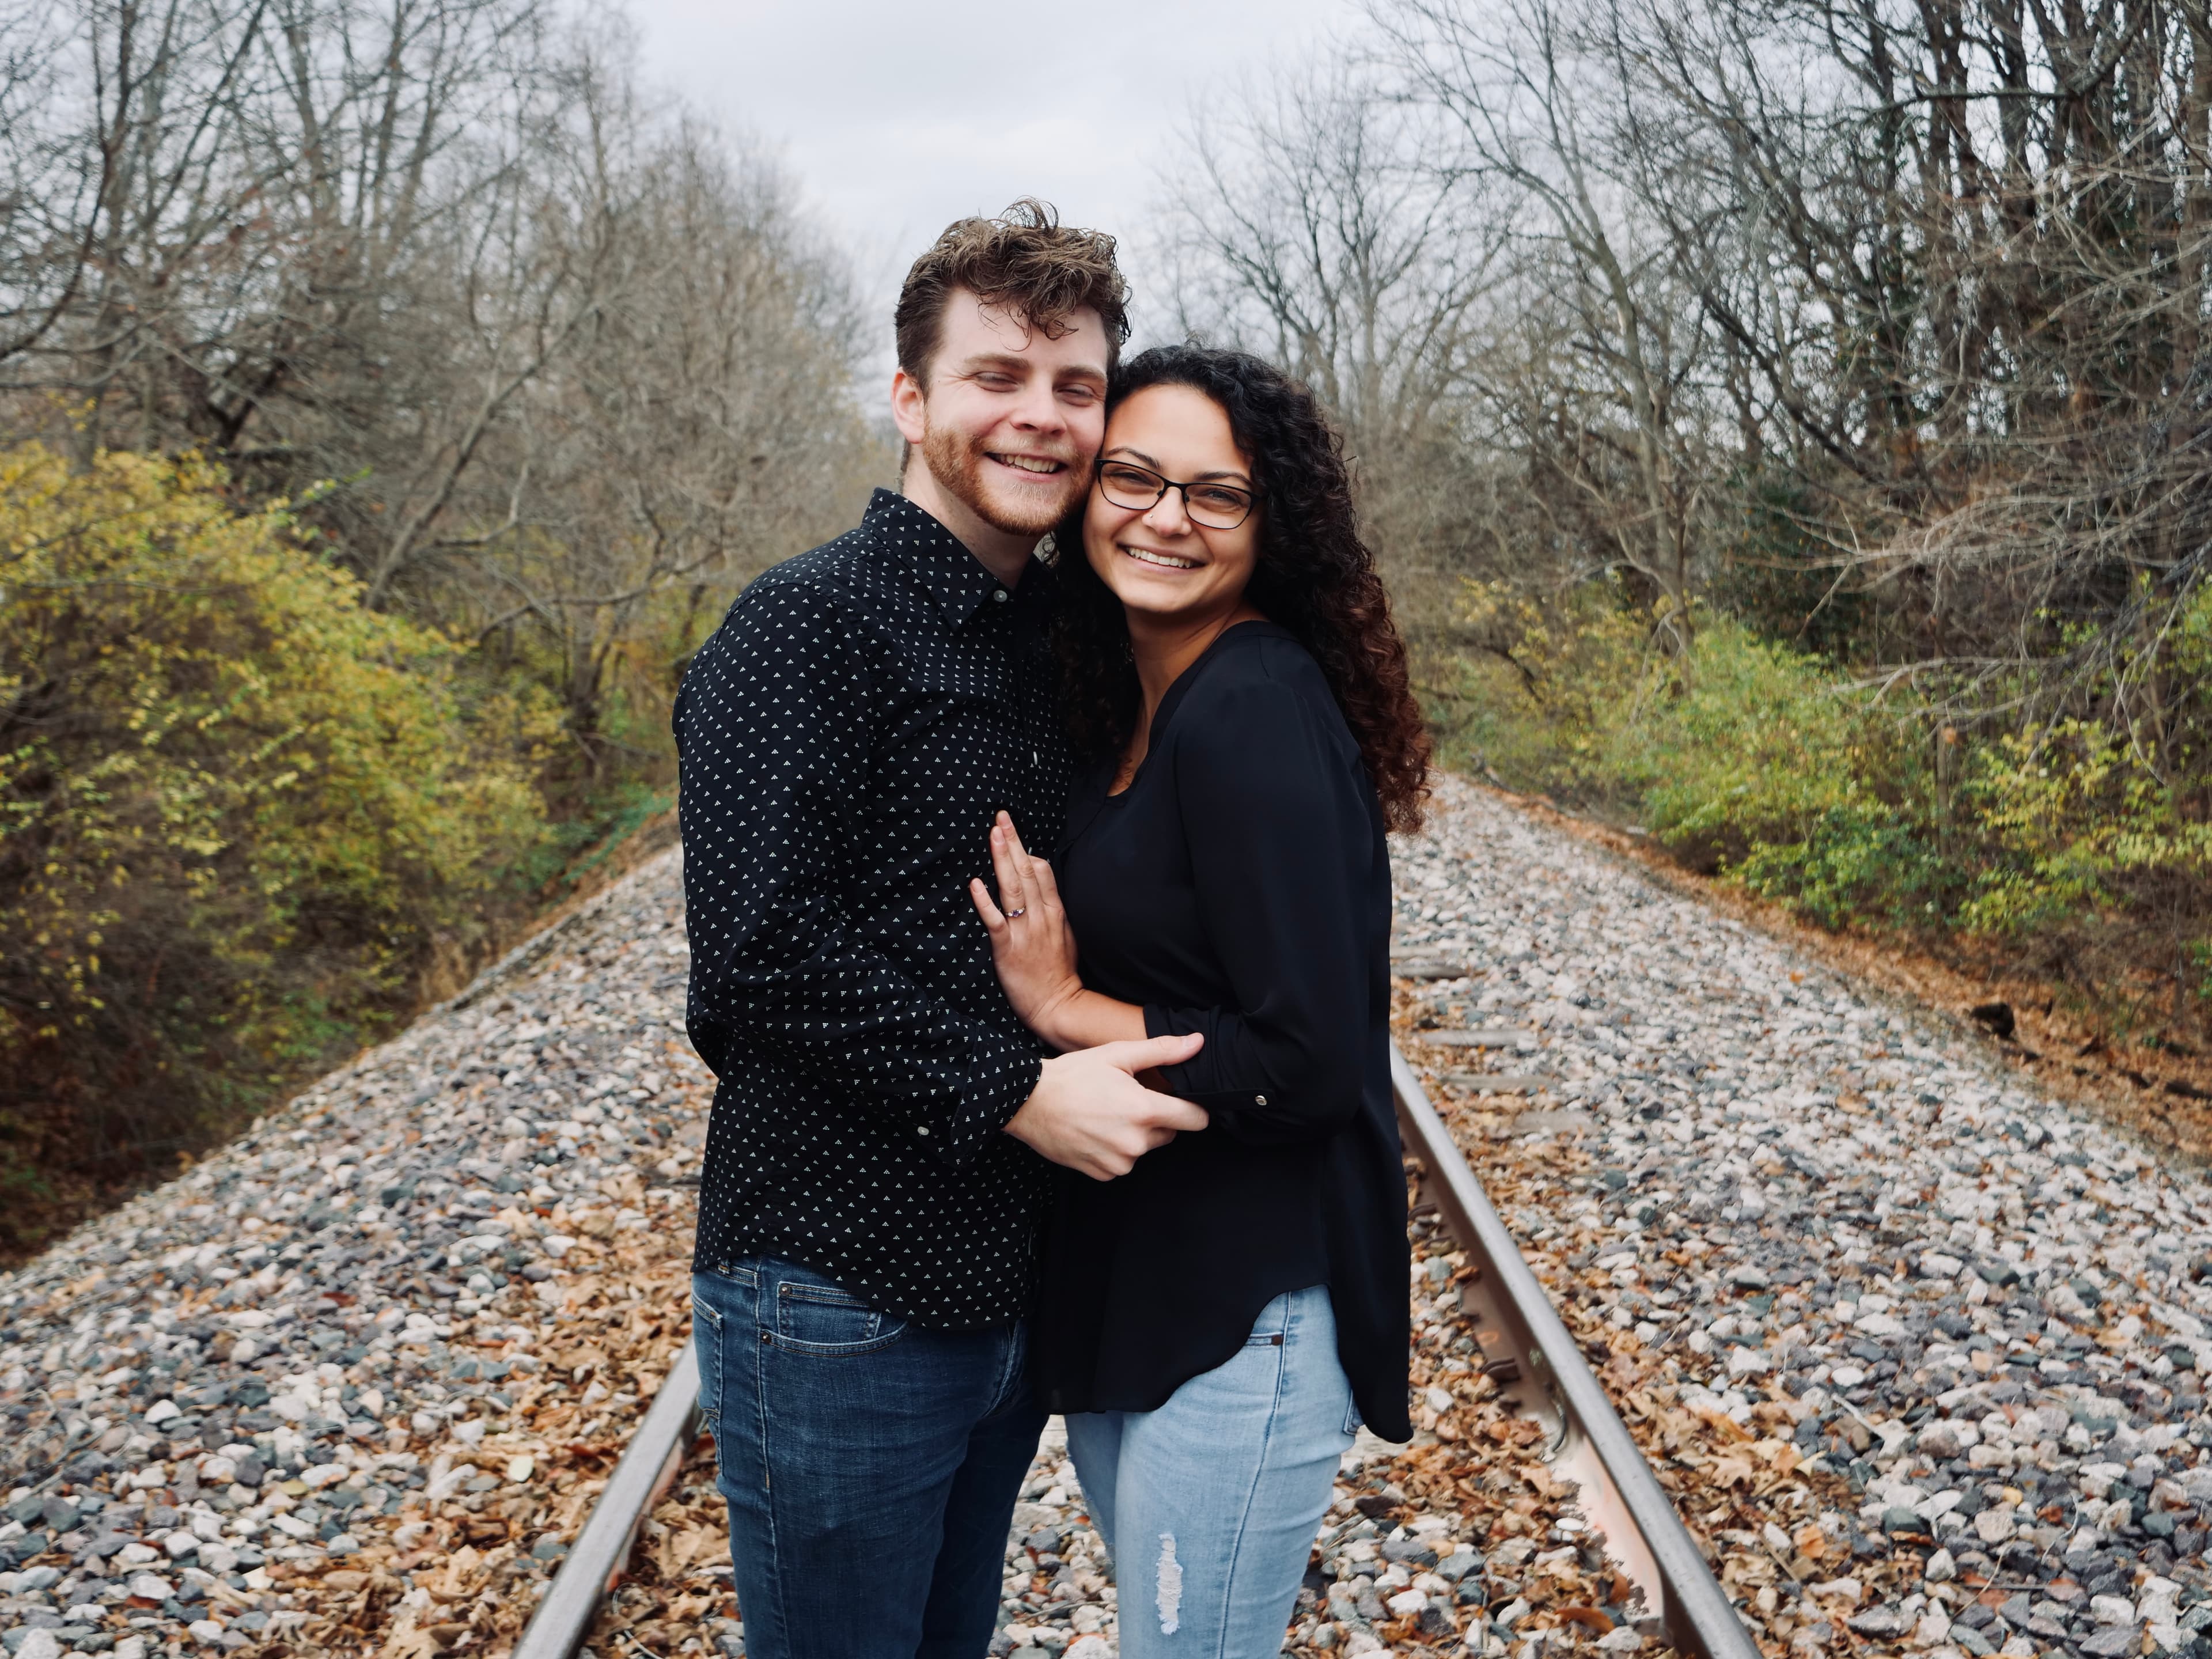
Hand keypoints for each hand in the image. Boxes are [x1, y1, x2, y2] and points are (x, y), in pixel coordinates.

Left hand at [969, 812, 1082, 1039]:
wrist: (1058, 1006)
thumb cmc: (1060, 973)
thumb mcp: (1067, 935)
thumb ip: (1054, 909)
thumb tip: (1043, 888)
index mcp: (1056, 912)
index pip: (1043, 871)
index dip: (1027, 849)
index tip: (1012, 833)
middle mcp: (1041, 916)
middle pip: (1027, 870)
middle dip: (1013, 841)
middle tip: (1001, 817)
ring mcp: (1024, 931)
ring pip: (1012, 888)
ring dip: (1002, 859)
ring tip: (993, 835)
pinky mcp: (1007, 949)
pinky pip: (995, 921)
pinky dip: (985, 901)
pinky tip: (976, 883)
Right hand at [1004, 1034, 1209, 1179]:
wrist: (1028, 1102)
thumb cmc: (1072, 1075)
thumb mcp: (1117, 1054)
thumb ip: (1162, 1051)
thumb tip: (1197, 1043)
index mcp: (1145, 1110)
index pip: (1195, 1119)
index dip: (1195, 1109)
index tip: (1184, 1102)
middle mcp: (1136, 1142)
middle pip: (1169, 1133)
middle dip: (1156, 1118)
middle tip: (1127, 1100)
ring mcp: (1119, 1162)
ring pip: (1145, 1148)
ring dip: (1134, 1135)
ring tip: (1106, 1115)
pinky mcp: (1103, 1174)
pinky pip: (1122, 1163)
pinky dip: (1114, 1150)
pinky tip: (1096, 1132)